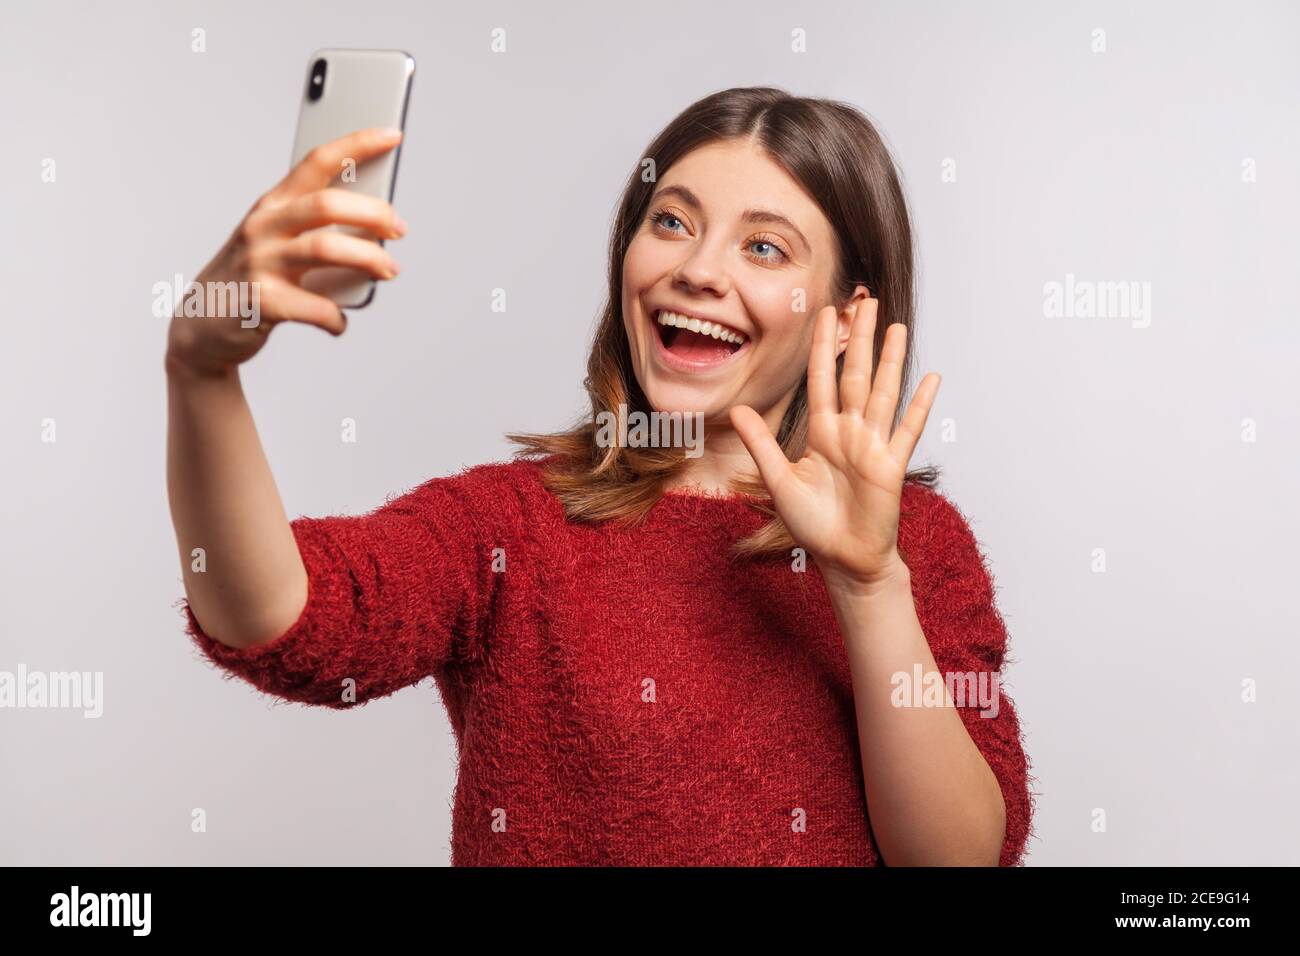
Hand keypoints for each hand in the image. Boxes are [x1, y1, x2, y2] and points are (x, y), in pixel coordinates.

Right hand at [165, 127, 406, 377]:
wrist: (201, 326)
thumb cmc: (250, 279)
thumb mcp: (275, 242)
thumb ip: (315, 231)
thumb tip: (376, 232)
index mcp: (272, 205)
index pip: (317, 161)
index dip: (357, 145)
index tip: (392, 135)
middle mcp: (264, 226)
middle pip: (328, 205)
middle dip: (374, 213)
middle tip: (399, 229)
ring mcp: (260, 262)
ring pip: (326, 249)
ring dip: (369, 260)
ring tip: (388, 271)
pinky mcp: (262, 302)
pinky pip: (317, 307)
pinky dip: (337, 317)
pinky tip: (339, 321)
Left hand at [730, 299, 940, 594]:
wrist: (843, 560)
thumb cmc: (812, 525)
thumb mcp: (779, 480)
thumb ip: (761, 443)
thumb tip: (738, 409)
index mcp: (821, 433)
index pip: (822, 379)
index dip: (824, 347)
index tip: (827, 313)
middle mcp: (849, 433)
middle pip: (854, 375)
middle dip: (858, 339)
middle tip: (864, 300)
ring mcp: (873, 446)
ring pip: (881, 393)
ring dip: (889, 360)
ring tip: (895, 325)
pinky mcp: (891, 466)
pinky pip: (907, 429)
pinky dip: (920, 404)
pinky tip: (931, 377)